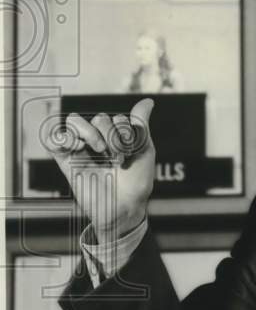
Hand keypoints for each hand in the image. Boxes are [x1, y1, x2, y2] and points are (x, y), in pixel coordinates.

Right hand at [44, 97, 155, 241]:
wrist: (123, 208)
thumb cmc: (136, 182)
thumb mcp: (144, 151)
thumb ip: (141, 125)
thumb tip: (148, 101)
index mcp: (117, 137)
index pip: (117, 118)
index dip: (125, 131)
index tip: (131, 152)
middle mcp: (99, 140)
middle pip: (99, 117)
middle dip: (111, 135)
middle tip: (117, 157)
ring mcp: (82, 150)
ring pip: (75, 121)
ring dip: (89, 131)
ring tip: (98, 150)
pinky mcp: (67, 161)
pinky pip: (53, 139)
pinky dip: (62, 136)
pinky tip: (76, 146)